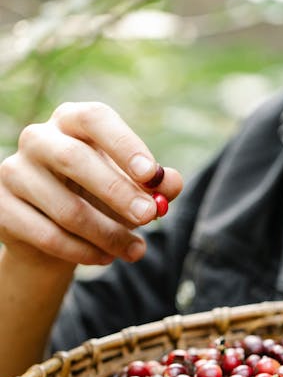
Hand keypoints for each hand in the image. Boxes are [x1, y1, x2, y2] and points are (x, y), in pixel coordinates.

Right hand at [0, 101, 182, 266]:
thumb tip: (171, 183)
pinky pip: (48, 236)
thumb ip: (155, 183)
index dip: (123, 144)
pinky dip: (83, 252)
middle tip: (149, 216)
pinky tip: (106, 258)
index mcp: (72, 120)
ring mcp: (14, 172)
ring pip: (65, 208)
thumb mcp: (132, 185)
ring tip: (136, 250)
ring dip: (108, 234)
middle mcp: (38, 138)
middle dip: (118, 192)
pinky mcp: (2, 208)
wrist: (55, 232)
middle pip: (75, 160)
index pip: (94, 119)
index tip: (151, 174)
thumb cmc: (100, 197)